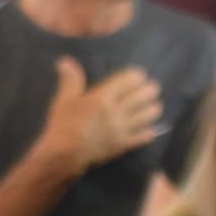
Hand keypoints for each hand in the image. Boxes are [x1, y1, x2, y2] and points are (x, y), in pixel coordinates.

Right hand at [34, 59, 165, 171]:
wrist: (63, 154)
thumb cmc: (63, 125)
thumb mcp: (64, 100)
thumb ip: (70, 79)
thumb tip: (65, 61)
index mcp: (102, 97)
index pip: (130, 80)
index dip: (137, 76)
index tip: (139, 76)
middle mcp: (116, 111)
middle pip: (145, 95)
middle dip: (150, 90)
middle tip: (150, 89)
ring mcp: (122, 129)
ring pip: (149, 115)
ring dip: (153, 108)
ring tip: (152, 106)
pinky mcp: (124, 144)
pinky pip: (145, 136)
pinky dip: (149, 130)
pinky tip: (148, 127)